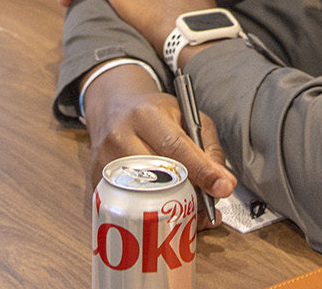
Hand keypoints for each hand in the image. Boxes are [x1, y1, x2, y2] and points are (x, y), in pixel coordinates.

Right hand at [82, 64, 235, 211]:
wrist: (112, 107)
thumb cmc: (153, 113)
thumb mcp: (186, 115)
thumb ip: (207, 146)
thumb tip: (221, 183)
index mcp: (146, 115)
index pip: (176, 146)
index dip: (202, 170)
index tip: (223, 187)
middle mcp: (121, 136)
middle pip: (160, 176)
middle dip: (189, 195)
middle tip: (209, 205)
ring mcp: (106, 162)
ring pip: (145, 197)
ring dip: (173, 208)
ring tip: (190, 209)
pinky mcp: (98, 181)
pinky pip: (129, 207)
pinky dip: (152, 214)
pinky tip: (165, 210)